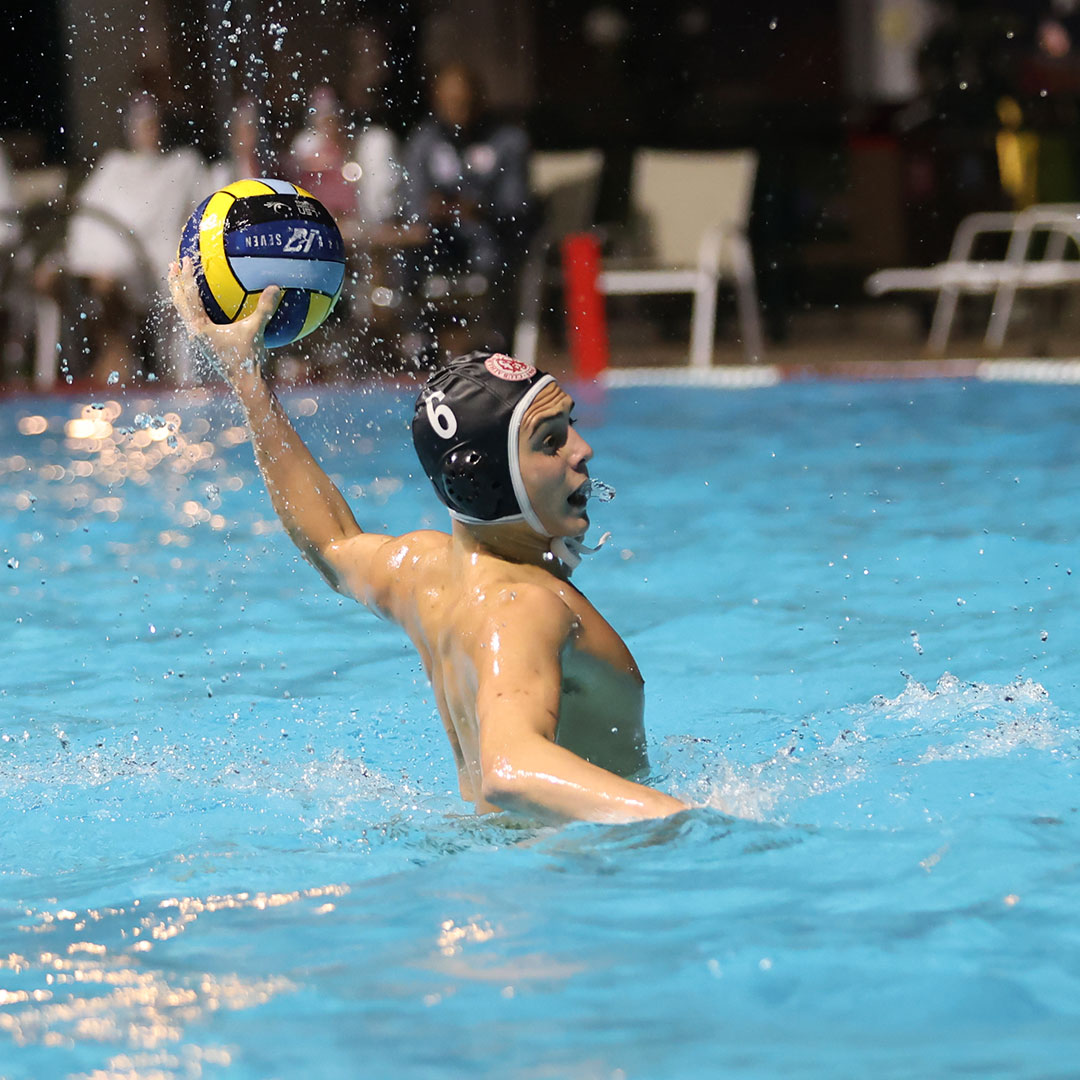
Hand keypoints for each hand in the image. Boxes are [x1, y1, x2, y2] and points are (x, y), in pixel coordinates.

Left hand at [168, 256, 279, 386]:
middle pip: (179, 302)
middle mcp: (194, 332)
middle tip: (172, 264)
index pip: (190, 296)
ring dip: (180, 294)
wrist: (244, 383)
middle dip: (175, 282)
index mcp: (201, 327)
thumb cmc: (248, 358)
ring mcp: (197, 338)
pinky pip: (192, 319)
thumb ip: (265, 308)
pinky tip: (198, 303)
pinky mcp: (204, 342)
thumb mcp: (256, 330)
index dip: (188, 276)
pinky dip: (190, 306)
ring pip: (183, 311)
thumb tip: (275, 286)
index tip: (185, 259)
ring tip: (179, 280)